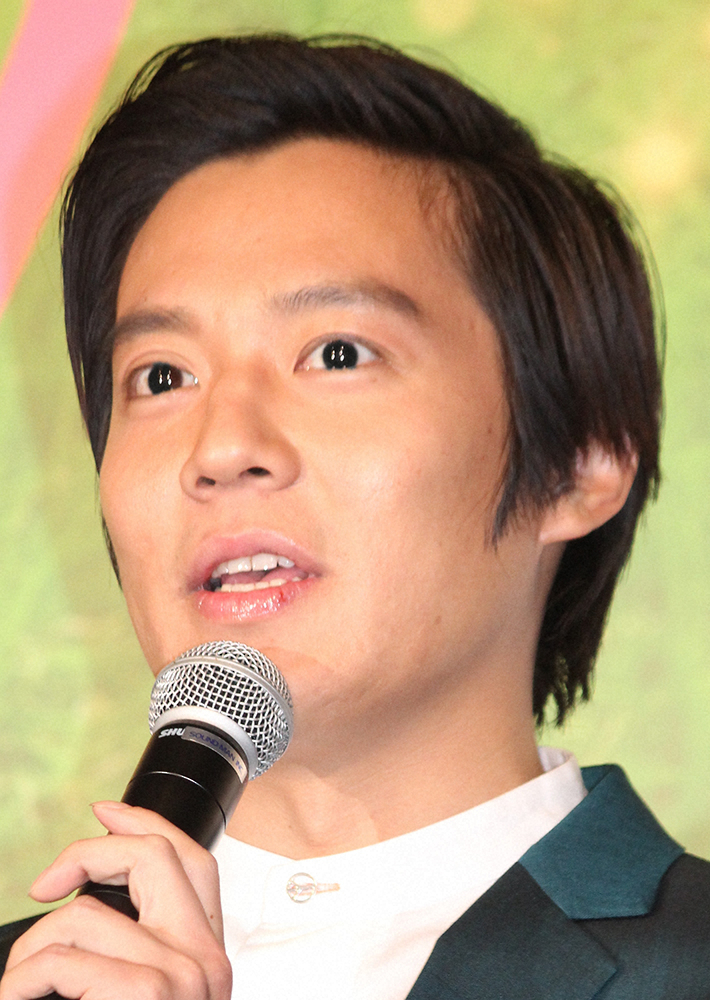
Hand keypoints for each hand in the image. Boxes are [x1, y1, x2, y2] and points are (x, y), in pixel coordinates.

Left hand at [0, 802, 231, 999]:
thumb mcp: (153, 996)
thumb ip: (140, 959)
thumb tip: (85, 920)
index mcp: (207, 957)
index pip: (193, 863)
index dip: (145, 824)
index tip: (105, 811)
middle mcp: (205, 959)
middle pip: (154, 857)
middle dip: (87, 855)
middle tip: (44, 886)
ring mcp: (183, 977)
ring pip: (88, 914)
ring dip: (32, 950)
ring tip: (17, 984)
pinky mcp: (150, 995)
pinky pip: (64, 960)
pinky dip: (24, 978)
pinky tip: (17, 993)